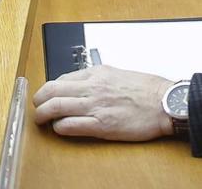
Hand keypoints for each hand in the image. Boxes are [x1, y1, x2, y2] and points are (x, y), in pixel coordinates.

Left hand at [33, 66, 173, 141]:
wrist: (165, 103)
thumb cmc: (148, 90)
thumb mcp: (119, 73)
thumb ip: (100, 78)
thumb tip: (83, 84)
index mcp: (97, 72)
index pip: (62, 78)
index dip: (50, 89)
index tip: (48, 95)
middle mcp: (93, 87)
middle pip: (52, 90)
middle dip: (39, 100)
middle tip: (36, 107)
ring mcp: (95, 106)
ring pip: (56, 107)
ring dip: (43, 115)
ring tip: (40, 120)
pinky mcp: (101, 125)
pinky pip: (70, 125)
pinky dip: (59, 127)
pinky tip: (60, 129)